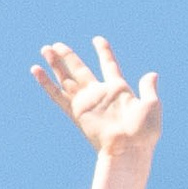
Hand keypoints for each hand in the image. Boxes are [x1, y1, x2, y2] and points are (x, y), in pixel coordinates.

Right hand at [34, 38, 159, 156]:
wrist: (130, 149)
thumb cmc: (144, 131)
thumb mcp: (151, 105)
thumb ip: (148, 88)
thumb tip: (152, 74)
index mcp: (119, 90)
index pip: (108, 65)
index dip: (103, 52)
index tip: (97, 39)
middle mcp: (99, 94)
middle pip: (80, 70)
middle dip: (69, 57)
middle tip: (57, 44)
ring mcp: (87, 102)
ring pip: (66, 78)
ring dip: (56, 64)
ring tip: (45, 49)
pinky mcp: (76, 112)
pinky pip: (57, 95)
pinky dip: (46, 83)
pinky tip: (36, 70)